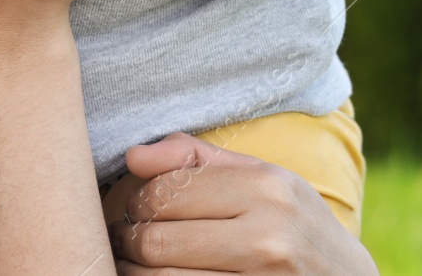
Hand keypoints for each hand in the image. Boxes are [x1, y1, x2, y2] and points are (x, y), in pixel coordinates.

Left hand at [107, 133, 376, 274]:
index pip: (163, 191)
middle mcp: (270, 237)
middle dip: (128, 240)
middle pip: (156, 239)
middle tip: (125, 239)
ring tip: (134, 263)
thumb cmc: (296, 226)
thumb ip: (196, 159)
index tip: (134, 209)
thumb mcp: (263, 179)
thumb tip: (133, 157)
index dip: (135, 201)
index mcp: (268, 189)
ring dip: (134, 272)